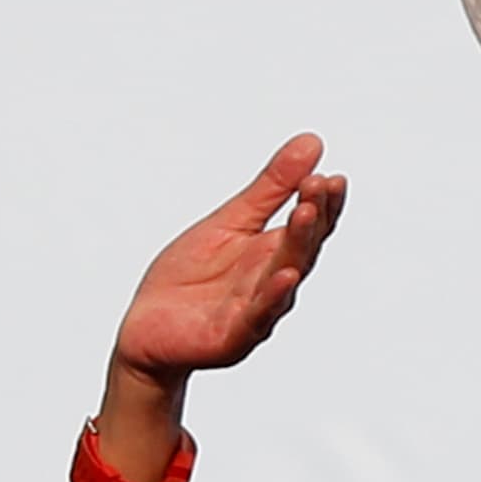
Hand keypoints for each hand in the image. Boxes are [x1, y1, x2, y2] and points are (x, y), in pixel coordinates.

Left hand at [109, 134, 344, 388]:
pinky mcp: (233, 336)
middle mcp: (273, 281)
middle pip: (302, 246)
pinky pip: (257, 316)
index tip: (333, 177)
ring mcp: (256, 310)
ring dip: (297, 246)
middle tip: (320, 185)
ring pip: (284, 277)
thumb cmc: (188, 279)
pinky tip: (284, 275)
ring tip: (305, 213)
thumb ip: (270, 188)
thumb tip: (310, 145)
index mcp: (273, 252)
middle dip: (313, 215)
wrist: (147, 329)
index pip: (311, 224)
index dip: (325, 202)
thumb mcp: (229, 222)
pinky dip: (272, 298)